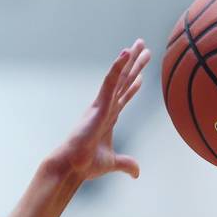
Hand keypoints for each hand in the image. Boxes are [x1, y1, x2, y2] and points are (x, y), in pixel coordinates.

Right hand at [45, 40, 149, 183]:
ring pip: (120, 76)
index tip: (141, 74)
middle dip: (134, 65)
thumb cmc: (86, 164)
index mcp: (108, 118)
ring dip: (130, 60)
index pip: (124, 97)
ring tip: (140, 44)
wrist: (72, 166)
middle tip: (144, 47)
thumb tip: (137, 173)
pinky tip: (126, 53)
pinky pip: (110, 81)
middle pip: (124, 81)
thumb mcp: (112, 163)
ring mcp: (102, 104)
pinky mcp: (99, 104)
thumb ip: (126, 164)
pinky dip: (118, 67)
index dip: (133, 86)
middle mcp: (106, 107)